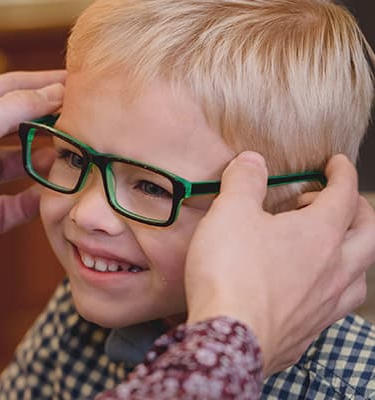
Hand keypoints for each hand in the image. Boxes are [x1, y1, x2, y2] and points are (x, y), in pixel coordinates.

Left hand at [0, 70, 64, 286]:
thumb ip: (16, 108)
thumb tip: (54, 90)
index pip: (8, 89)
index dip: (41, 83)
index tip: (75, 82)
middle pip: (15, 128)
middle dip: (46, 124)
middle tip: (81, 123)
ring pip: (15, 169)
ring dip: (42, 164)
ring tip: (71, 158)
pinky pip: (9, 208)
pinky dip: (30, 204)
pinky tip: (50, 197)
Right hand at [184, 151, 374, 375]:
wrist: (229, 340)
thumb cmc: (231, 273)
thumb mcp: (229, 213)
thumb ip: (244, 181)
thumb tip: (252, 161)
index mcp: (320, 234)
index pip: (344, 193)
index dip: (341, 172)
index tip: (337, 163)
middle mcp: (334, 268)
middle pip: (367, 232)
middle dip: (358, 209)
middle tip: (338, 200)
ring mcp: (326, 303)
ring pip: (361, 273)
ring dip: (354, 252)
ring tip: (333, 247)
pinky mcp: (310, 331)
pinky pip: (338, 305)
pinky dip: (333, 288)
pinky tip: (312, 290)